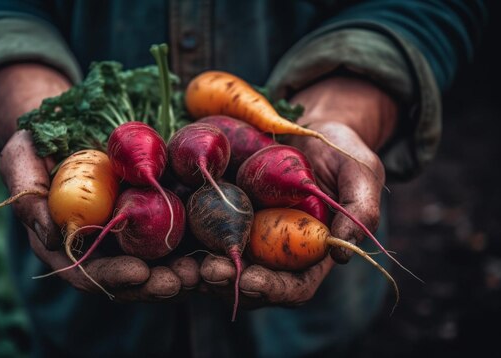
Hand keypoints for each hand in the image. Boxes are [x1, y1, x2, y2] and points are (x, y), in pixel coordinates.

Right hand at [0, 64, 198, 301]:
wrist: (61, 126)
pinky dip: (197, 240)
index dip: (114, 278)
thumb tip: (53, 237)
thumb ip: (30, 201)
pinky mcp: (150, 214)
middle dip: (160, 282)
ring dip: (187, 269)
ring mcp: (127, 233)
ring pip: (160, 262)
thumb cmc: (33, 146)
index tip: (141, 273)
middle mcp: (100, 248)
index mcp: (67, 246)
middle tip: (187, 279)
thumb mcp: (20, 163)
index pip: (89, 274)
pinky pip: (176, 232)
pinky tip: (218, 240)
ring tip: (211, 269)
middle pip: (132, 278)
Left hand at [200, 75, 396, 307]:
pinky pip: (204, 233)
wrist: (308, 127)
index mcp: (311, 253)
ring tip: (183, 265)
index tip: (250, 281)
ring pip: (223, 264)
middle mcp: (276, 252)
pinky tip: (169, 236)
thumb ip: (361, 209)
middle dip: (228, 283)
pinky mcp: (224, 215)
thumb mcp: (361, 172)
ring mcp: (248, 235)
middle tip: (207, 272)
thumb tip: (343, 253)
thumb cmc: (341, 151)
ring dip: (201, 270)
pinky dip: (187, 240)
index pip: (294, 287)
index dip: (273, 290)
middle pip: (251, 283)